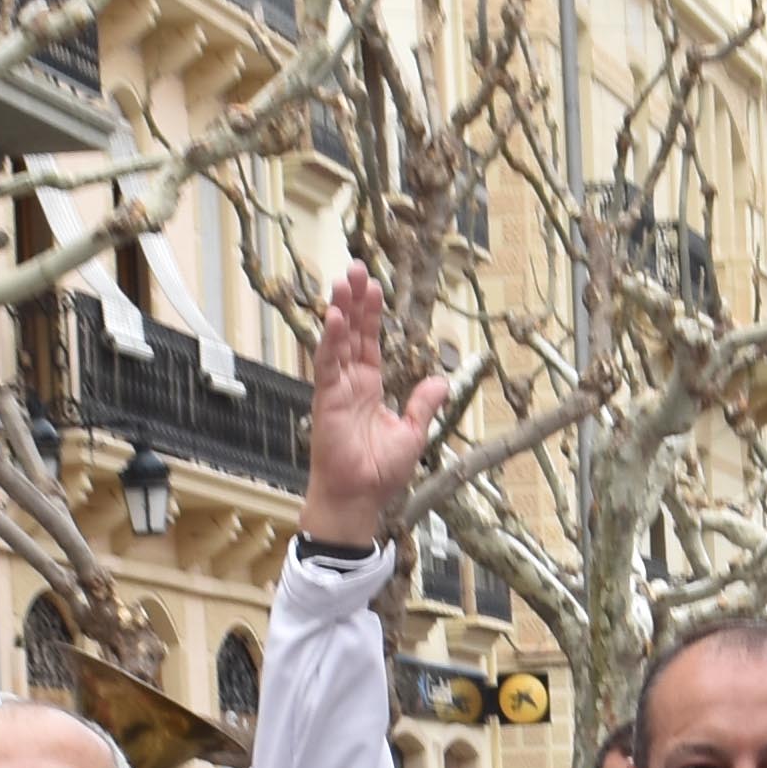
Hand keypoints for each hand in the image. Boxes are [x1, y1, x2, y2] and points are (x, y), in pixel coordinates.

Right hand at [303, 265, 447, 549]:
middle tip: (355, 268)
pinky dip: (330, 340)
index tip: (374, 286)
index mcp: (369, 387)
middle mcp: (350, 383)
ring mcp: (336, 389)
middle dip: (353, 301)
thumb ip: (423, 404)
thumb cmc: (379, 473)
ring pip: (337, 341)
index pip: (370, 342)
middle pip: (351, 333)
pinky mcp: (326, 400)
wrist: (359, 498)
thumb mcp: (413, 433)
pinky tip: (334, 317)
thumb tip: (440, 380)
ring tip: (343, 281)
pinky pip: (327, 364)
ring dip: (340, 311)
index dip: (372, 314)